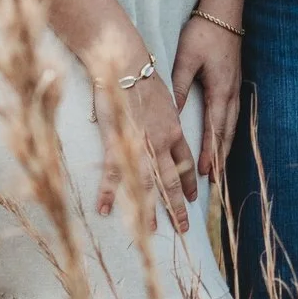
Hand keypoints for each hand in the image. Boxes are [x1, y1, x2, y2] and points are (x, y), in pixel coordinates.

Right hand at [98, 70, 198, 233]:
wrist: (126, 68)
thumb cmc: (144, 79)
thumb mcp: (165, 100)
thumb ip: (166, 118)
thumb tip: (166, 126)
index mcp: (173, 131)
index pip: (185, 162)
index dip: (189, 182)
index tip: (192, 198)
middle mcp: (160, 143)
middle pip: (171, 180)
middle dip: (176, 206)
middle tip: (183, 228)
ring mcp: (139, 146)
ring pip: (147, 185)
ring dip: (150, 209)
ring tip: (152, 230)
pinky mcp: (117, 145)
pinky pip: (113, 175)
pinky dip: (108, 193)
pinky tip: (104, 210)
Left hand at [172, 14, 243, 185]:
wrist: (223, 11)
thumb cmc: (203, 34)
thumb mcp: (187, 60)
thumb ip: (180, 88)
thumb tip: (173, 116)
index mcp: (220, 89)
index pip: (215, 129)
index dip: (210, 153)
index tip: (205, 173)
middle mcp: (231, 92)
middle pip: (227, 132)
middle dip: (221, 157)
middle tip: (215, 181)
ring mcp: (235, 86)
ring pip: (232, 124)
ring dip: (225, 146)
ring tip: (220, 167)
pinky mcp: (233, 80)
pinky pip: (232, 113)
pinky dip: (228, 130)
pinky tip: (224, 136)